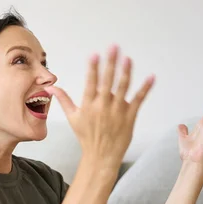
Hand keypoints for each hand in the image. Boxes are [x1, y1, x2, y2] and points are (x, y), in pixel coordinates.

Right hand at [45, 46, 154, 167]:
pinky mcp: (130, 116)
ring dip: (126, 72)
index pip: (91, 82)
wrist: (101, 155)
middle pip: (107, 81)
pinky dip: (145, 88)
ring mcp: (118, 111)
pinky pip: (138, 100)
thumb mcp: (72, 118)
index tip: (95, 55)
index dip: (93, 68)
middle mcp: (103, 106)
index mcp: (88, 105)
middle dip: (111, 63)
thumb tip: (51, 87)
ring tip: (128, 58)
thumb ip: (64, 100)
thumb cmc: (86, 136)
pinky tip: (151, 77)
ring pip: (123, 88)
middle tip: (114, 47)